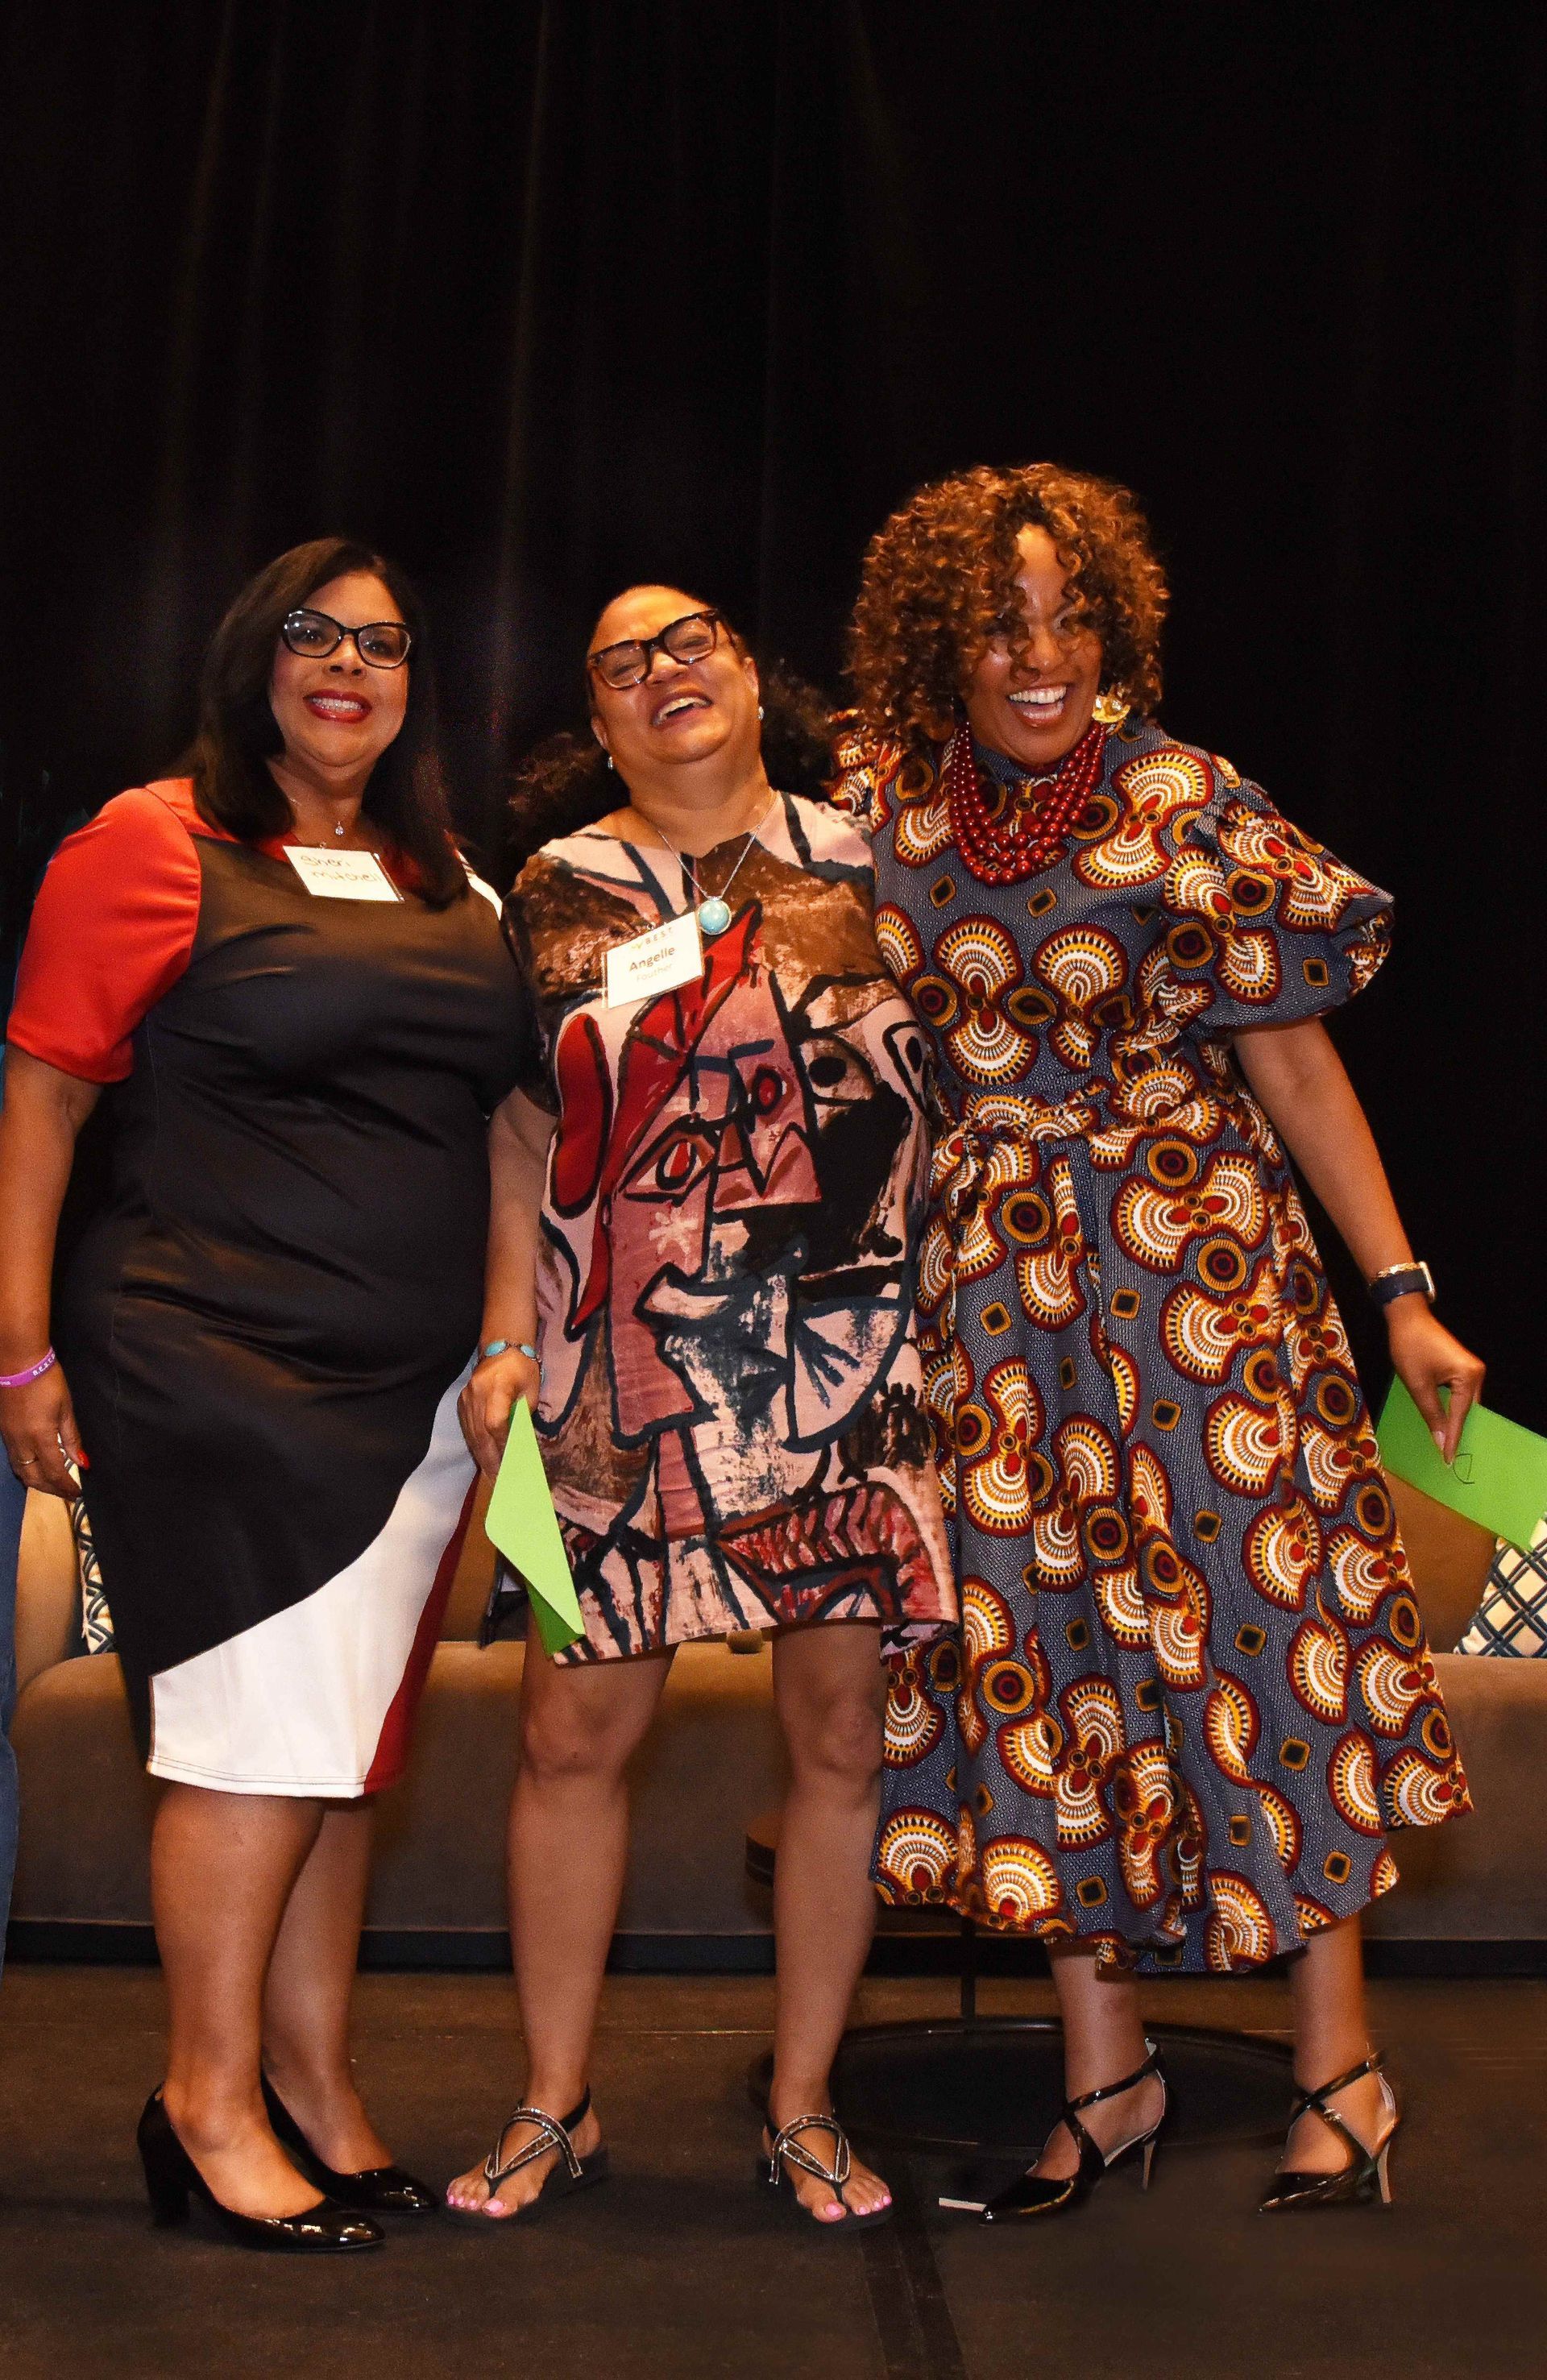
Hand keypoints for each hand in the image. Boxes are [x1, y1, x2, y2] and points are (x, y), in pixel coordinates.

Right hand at [1, 1362, 86, 1497]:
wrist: (18, 1362)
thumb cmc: (47, 1382)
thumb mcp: (66, 1409)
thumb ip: (72, 1438)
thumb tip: (83, 1462)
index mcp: (40, 1437)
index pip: (54, 1472)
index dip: (66, 1486)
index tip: (77, 1493)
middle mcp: (21, 1443)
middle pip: (34, 1477)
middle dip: (51, 1489)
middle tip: (67, 1493)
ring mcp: (9, 1438)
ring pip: (21, 1471)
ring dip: (38, 1482)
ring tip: (54, 1485)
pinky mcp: (4, 1432)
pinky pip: (14, 1460)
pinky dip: (27, 1470)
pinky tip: (37, 1468)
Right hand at [458, 1348, 540, 1479]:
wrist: (501, 1347)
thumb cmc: (522, 1368)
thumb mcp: (531, 1390)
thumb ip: (523, 1417)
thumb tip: (521, 1446)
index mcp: (497, 1387)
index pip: (496, 1422)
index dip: (503, 1445)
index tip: (512, 1462)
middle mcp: (476, 1394)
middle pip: (481, 1434)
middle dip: (491, 1460)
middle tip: (501, 1481)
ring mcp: (466, 1399)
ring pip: (472, 1435)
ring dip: (483, 1458)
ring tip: (493, 1477)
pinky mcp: (462, 1403)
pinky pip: (468, 1430)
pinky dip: (476, 1447)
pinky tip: (484, 1461)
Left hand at [1385, 1299, 1484, 1463]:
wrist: (1408, 1317)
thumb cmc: (1410, 1347)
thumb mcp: (1417, 1385)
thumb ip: (1431, 1414)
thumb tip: (1440, 1441)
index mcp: (1469, 1376)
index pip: (1460, 1416)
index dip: (1453, 1439)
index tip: (1448, 1460)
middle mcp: (1476, 1374)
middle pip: (1468, 1411)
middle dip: (1457, 1432)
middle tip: (1449, 1458)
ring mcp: (1471, 1370)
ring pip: (1464, 1405)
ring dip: (1454, 1421)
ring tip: (1446, 1445)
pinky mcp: (1462, 1368)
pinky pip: (1459, 1395)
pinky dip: (1451, 1409)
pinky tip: (1443, 1423)